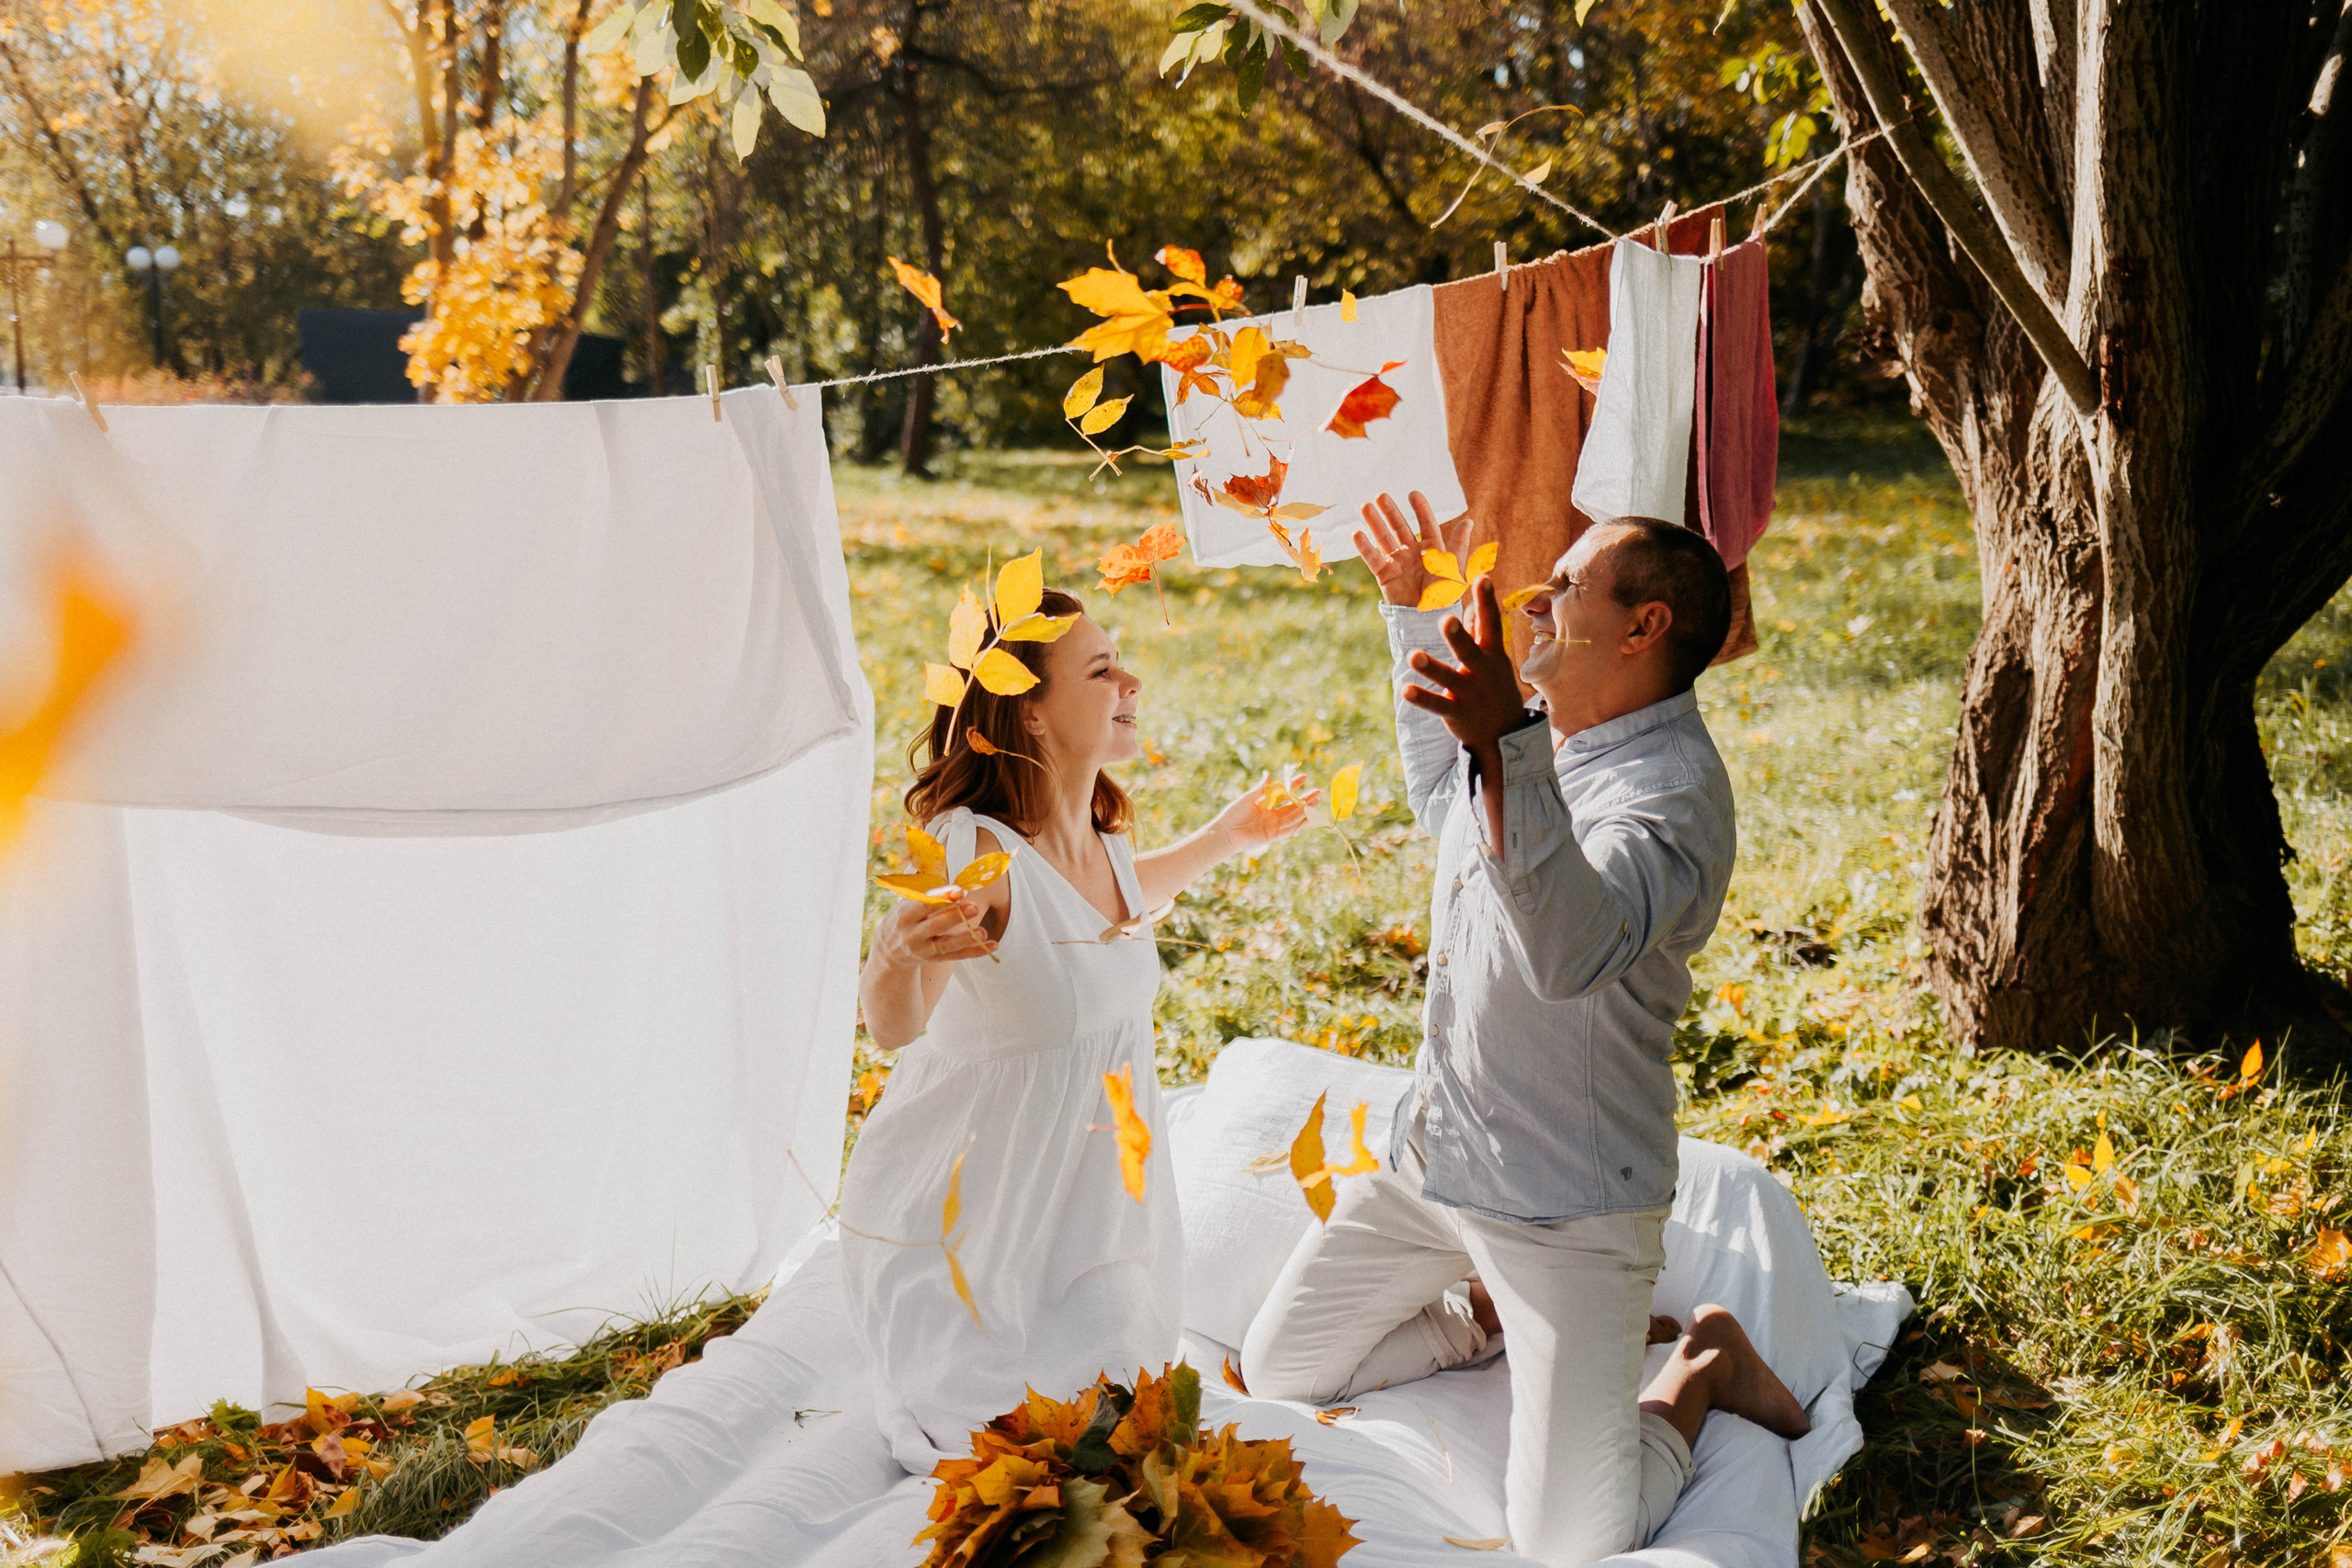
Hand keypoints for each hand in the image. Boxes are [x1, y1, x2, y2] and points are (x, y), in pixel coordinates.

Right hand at [869, 892, 995, 971]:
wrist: (886, 952)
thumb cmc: (901, 919)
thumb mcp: (904, 904)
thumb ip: (925, 893)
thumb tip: (948, 874)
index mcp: (904, 916)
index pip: (922, 906)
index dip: (941, 898)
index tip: (958, 890)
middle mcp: (913, 935)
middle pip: (935, 926)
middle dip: (955, 917)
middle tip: (974, 907)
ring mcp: (924, 950)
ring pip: (947, 945)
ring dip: (966, 938)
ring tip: (983, 932)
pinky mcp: (935, 959)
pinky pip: (957, 956)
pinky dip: (975, 952)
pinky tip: (993, 945)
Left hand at [1215, 772, 1317, 853]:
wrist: (1226, 832)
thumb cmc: (1234, 813)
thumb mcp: (1248, 798)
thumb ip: (1261, 788)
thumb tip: (1268, 773)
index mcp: (1266, 804)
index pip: (1284, 793)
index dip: (1294, 785)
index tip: (1304, 777)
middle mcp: (1272, 814)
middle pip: (1292, 806)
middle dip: (1305, 799)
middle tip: (1318, 791)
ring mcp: (1274, 825)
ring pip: (1293, 816)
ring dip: (1305, 809)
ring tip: (1316, 801)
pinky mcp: (1273, 835)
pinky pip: (1289, 829)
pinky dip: (1300, 824)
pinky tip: (1309, 818)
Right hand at [1353, 490, 1473, 608]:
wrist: (1427, 619)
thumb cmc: (1444, 596)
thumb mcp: (1454, 568)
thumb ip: (1458, 544)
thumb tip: (1468, 521)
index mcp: (1432, 549)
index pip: (1426, 524)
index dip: (1420, 509)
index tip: (1413, 494)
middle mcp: (1413, 553)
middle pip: (1400, 528)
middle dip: (1391, 512)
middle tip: (1381, 495)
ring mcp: (1398, 563)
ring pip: (1384, 539)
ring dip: (1375, 523)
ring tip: (1365, 507)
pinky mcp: (1385, 575)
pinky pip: (1373, 559)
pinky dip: (1364, 547)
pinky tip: (1356, 533)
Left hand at [1401, 576, 1532, 756]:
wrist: (1505, 733)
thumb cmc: (1494, 686)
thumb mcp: (1493, 659)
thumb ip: (1481, 632)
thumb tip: (1473, 605)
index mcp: (1491, 654)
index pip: (1490, 624)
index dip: (1486, 601)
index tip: (1481, 578)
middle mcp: (1482, 672)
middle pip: (1469, 652)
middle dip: (1458, 637)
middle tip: (1446, 620)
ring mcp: (1470, 693)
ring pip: (1449, 679)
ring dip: (1431, 668)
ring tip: (1412, 656)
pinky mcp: (1457, 713)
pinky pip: (1437, 704)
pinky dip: (1422, 697)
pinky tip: (1406, 689)